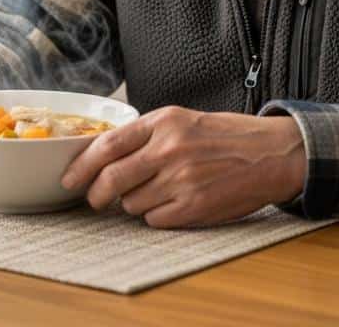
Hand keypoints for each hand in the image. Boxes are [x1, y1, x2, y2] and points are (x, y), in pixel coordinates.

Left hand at [60, 105, 305, 227]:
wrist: (269, 153)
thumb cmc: (224, 135)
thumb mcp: (182, 119)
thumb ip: (146, 134)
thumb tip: (104, 156)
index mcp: (163, 121)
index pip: (108, 145)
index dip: (81, 165)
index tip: (69, 178)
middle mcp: (169, 149)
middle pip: (111, 179)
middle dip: (96, 194)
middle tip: (94, 199)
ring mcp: (181, 179)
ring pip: (131, 203)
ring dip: (134, 202)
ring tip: (156, 191)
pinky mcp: (193, 206)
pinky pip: (154, 219)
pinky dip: (156, 216)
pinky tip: (173, 203)